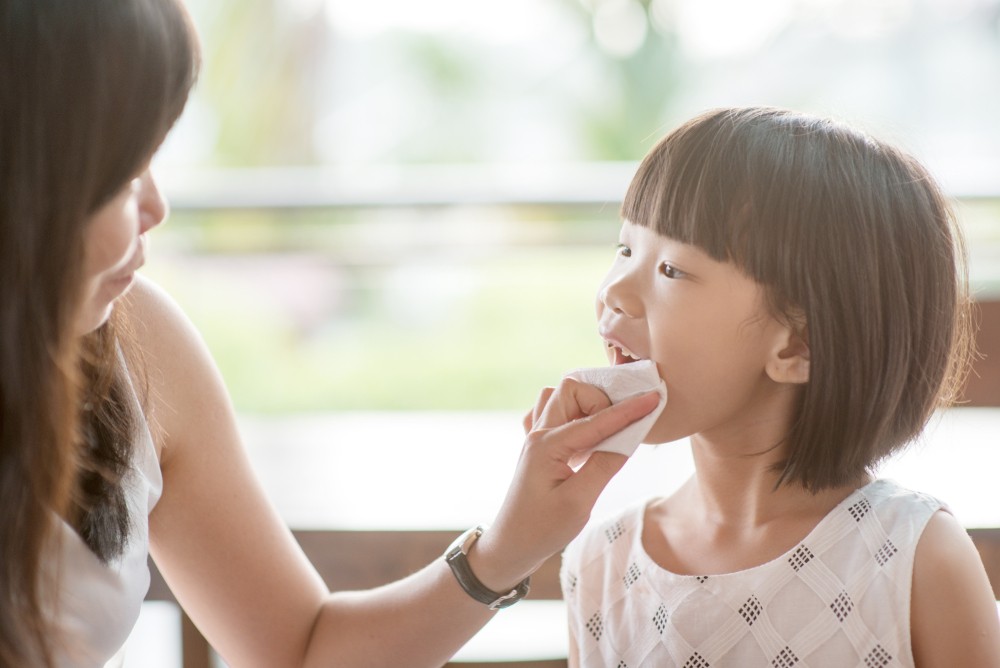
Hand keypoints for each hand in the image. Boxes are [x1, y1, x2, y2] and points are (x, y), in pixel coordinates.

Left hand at [467, 378, 659, 590]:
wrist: (511, 545)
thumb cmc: (543, 529)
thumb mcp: (579, 502)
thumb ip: (604, 465)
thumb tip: (628, 438)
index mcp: (547, 445)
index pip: (597, 420)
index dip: (629, 410)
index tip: (654, 399)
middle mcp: (539, 433)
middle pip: (571, 390)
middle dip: (600, 399)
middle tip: (618, 426)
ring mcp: (535, 438)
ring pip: (560, 396)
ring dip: (585, 404)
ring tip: (602, 430)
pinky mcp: (537, 446)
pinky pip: (551, 412)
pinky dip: (572, 414)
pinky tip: (583, 435)